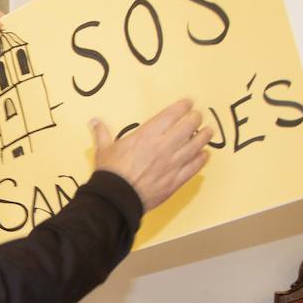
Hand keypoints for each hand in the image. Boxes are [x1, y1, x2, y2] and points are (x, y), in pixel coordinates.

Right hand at [91, 99, 209, 212]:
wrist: (116, 198)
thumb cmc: (110, 173)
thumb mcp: (104, 149)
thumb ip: (102, 134)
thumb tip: (94, 122)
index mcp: (147, 134)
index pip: (173, 114)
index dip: (184, 106)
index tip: (188, 104)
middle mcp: (164, 145)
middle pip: (189, 126)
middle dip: (196, 118)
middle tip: (197, 116)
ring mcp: (172, 163)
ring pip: (197, 145)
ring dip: (204, 136)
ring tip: (208, 131)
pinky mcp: (176, 180)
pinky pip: (194, 167)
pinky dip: (201, 159)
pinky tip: (204, 155)